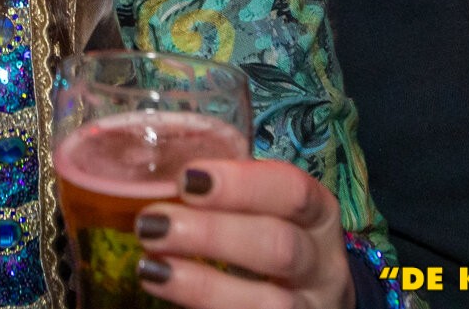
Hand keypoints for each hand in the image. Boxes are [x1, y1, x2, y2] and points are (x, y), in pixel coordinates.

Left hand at [132, 159, 352, 308]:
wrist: (308, 302)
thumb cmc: (271, 241)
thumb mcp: (265, 215)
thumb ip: (223, 197)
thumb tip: (145, 172)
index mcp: (318, 215)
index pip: (293, 190)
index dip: (241, 184)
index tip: (187, 179)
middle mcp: (322, 264)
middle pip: (279, 247)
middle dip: (212, 234)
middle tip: (152, 223)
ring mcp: (310, 308)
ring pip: (270, 302)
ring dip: (204, 284)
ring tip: (151, 267)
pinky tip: (166, 290)